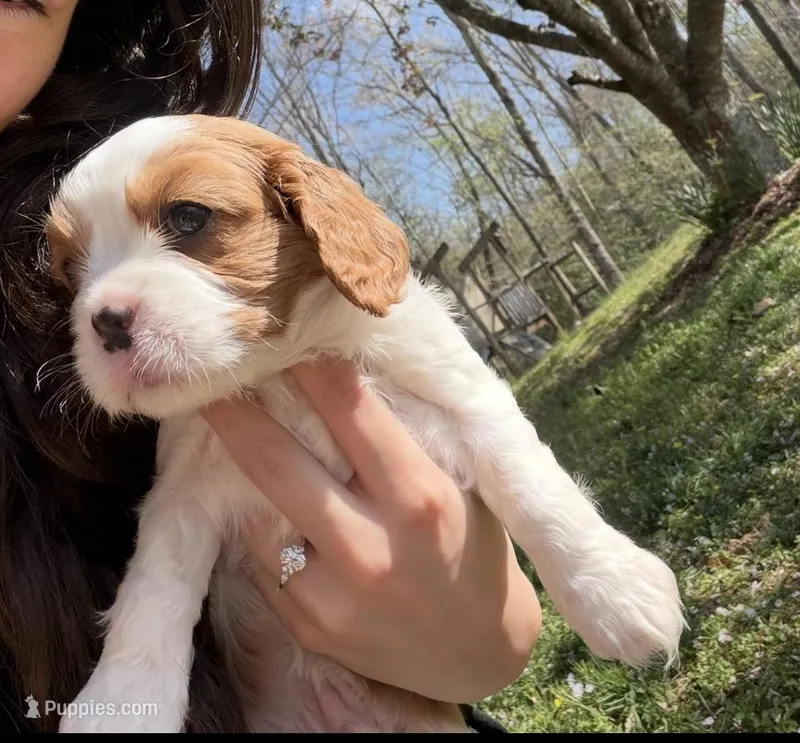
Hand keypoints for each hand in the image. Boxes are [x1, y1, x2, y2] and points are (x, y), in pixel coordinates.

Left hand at [202, 358, 540, 703]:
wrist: (478, 651)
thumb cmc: (474, 548)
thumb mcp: (459, 484)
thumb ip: (403, 439)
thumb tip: (337, 376)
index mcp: (421, 497)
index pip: (349, 410)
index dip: (307, 364)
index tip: (279, 332)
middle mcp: (372, 546)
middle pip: (275, 462)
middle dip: (233, 411)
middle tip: (206, 376)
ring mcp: (331, 595)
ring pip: (256, 514)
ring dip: (237, 471)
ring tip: (225, 433)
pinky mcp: (306, 626)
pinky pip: (262, 561)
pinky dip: (258, 528)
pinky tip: (265, 508)